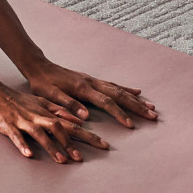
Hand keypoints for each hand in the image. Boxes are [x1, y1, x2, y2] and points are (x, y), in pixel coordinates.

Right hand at [0, 84, 108, 162]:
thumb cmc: (17, 100)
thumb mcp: (40, 102)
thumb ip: (58, 110)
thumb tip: (79, 121)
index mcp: (46, 111)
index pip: (71, 124)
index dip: (88, 134)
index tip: (103, 145)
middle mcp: (37, 116)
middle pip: (59, 128)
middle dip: (72, 142)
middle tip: (83, 158)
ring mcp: (22, 121)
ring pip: (39, 133)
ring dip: (51, 146)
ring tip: (61, 160)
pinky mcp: (8, 126)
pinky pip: (16, 136)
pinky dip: (23, 145)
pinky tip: (29, 154)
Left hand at [21, 60, 158, 130]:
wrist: (39, 66)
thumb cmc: (42, 83)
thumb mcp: (50, 96)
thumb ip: (67, 104)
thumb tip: (85, 115)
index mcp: (82, 88)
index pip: (106, 102)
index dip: (119, 114)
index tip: (131, 125)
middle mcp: (91, 83)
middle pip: (119, 95)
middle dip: (137, 106)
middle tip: (153, 116)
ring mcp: (93, 80)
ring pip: (119, 90)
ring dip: (136, 99)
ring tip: (151, 107)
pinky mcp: (92, 80)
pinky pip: (113, 85)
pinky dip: (127, 89)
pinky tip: (137, 92)